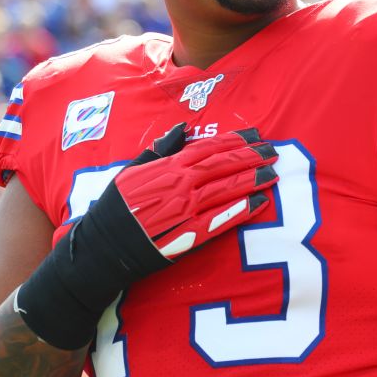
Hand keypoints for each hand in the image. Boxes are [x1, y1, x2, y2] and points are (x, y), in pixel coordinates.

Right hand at [111, 123, 277, 257]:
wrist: (104, 246)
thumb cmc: (116, 207)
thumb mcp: (132, 170)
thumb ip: (160, 150)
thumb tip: (181, 130)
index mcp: (167, 167)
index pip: (208, 148)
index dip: (234, 140)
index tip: (254, 135)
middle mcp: (180, 185)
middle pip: (223, 166)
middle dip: (250, 157)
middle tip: (272, 150)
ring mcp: (186, 210)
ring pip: (226, 190)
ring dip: (252, 180)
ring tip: (272, 173)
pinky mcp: (190, 236)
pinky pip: (222, 220)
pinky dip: (242, 210)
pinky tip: (259, 202)